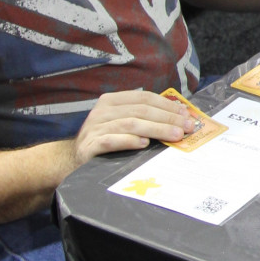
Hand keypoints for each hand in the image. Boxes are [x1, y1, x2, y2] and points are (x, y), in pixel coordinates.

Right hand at [71, 90, 193, 164]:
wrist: (72, 162)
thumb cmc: (105, 141)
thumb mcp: (122, 124)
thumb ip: (143, 118)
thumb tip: (179, 118)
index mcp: (111, 101)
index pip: (144, 98)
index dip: (167, 105)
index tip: (186, 115)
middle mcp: (101, 112)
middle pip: (141, 111)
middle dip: (167, 118)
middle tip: (187, 128)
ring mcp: (94, 128)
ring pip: (130, 124)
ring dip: (156, 129)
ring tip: (174, 136)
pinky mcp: (89, 146)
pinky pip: (111, 141)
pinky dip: (129, 141)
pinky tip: (144, 144)